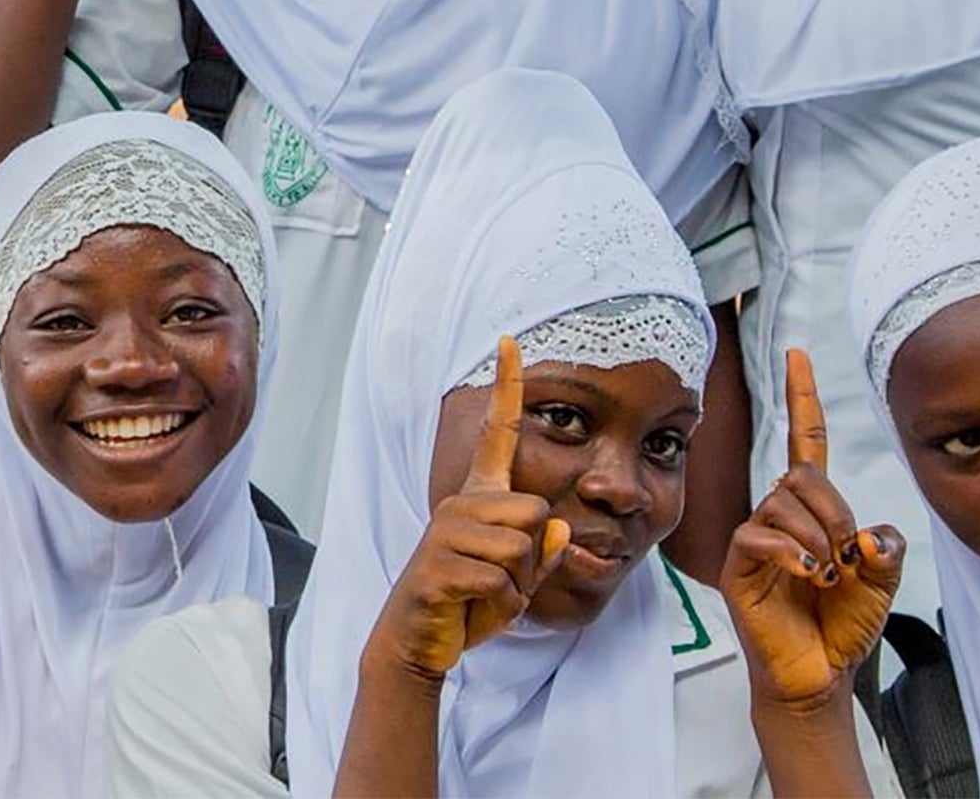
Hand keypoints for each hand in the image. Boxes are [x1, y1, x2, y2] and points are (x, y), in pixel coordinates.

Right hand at [370, 336, 571, 682]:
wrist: (419, 642)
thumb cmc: (468, 605)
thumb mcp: (517, 582)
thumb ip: (543, 554)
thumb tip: (560, 527)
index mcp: (480, 497)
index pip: (498, 432)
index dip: (507, 386)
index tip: (510, 338)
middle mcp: (461, 503)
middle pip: (536, 510)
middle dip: (533, 559)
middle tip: (500, 583)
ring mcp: (446, 531)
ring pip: (521, 547)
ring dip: (517, 586)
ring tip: (484, 596)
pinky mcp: (438, 565)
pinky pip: (501, 581)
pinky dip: (499, 606)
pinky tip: (470, 608)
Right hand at [724, 349, 905, 709]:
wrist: (821, 676)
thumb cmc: (844, 625)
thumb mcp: (884, 580)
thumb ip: (888, 546)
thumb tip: (868, 535)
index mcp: (815, 509)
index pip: (807, 441)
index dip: (803, 398)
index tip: (798, 354)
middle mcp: (781, 515)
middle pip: (801, 473)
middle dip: (834, 510)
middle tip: (848, 556)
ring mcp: (757, 540)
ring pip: (782, 501)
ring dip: (818, 536)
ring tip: (829, 576)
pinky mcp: (740, 567)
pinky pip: (759, 534)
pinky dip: (791, 552)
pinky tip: (810, 576)